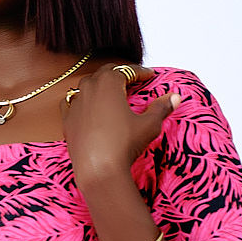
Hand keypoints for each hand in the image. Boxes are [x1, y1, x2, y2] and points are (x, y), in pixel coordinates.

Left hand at [61, 64, 179, 184]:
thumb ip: (161, 108)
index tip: (149, 75)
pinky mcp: (67, 121)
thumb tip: (175, 97)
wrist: (98, 170)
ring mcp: (75, 104)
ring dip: (98, 85)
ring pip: (86, 86)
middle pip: (105, 73)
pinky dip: (79, 100)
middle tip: (132, 80)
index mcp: (109, 82)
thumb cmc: (125, 144)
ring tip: (110, 92)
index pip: (127, 70)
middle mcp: (89, 88)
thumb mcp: (149, 124)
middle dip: (119, 74)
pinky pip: (70, 103)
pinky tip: (85, 105)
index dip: (140, 72)